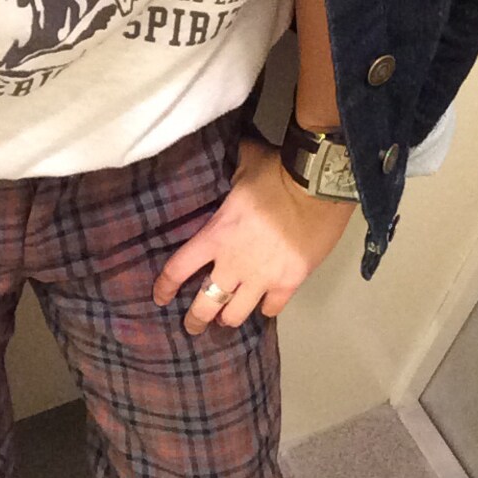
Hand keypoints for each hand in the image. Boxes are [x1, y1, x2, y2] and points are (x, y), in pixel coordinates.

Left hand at [152, 134, 356, 333]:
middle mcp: (233, 264)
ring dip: (229, 319)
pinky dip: (266, 309)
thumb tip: (226, 150)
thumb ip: (230, 170)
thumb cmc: (276, 173)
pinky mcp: (289, 283)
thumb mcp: (242, 165)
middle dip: (196, 320)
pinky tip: (264, 306)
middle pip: (205, 304)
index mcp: (215, 236)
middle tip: (193, 326)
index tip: (159, 297)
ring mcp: (262, 277)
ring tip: (226, 320)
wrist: (318, 186)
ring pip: (236, 314)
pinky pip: (272, 309)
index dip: (165, 286)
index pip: (178, 269)